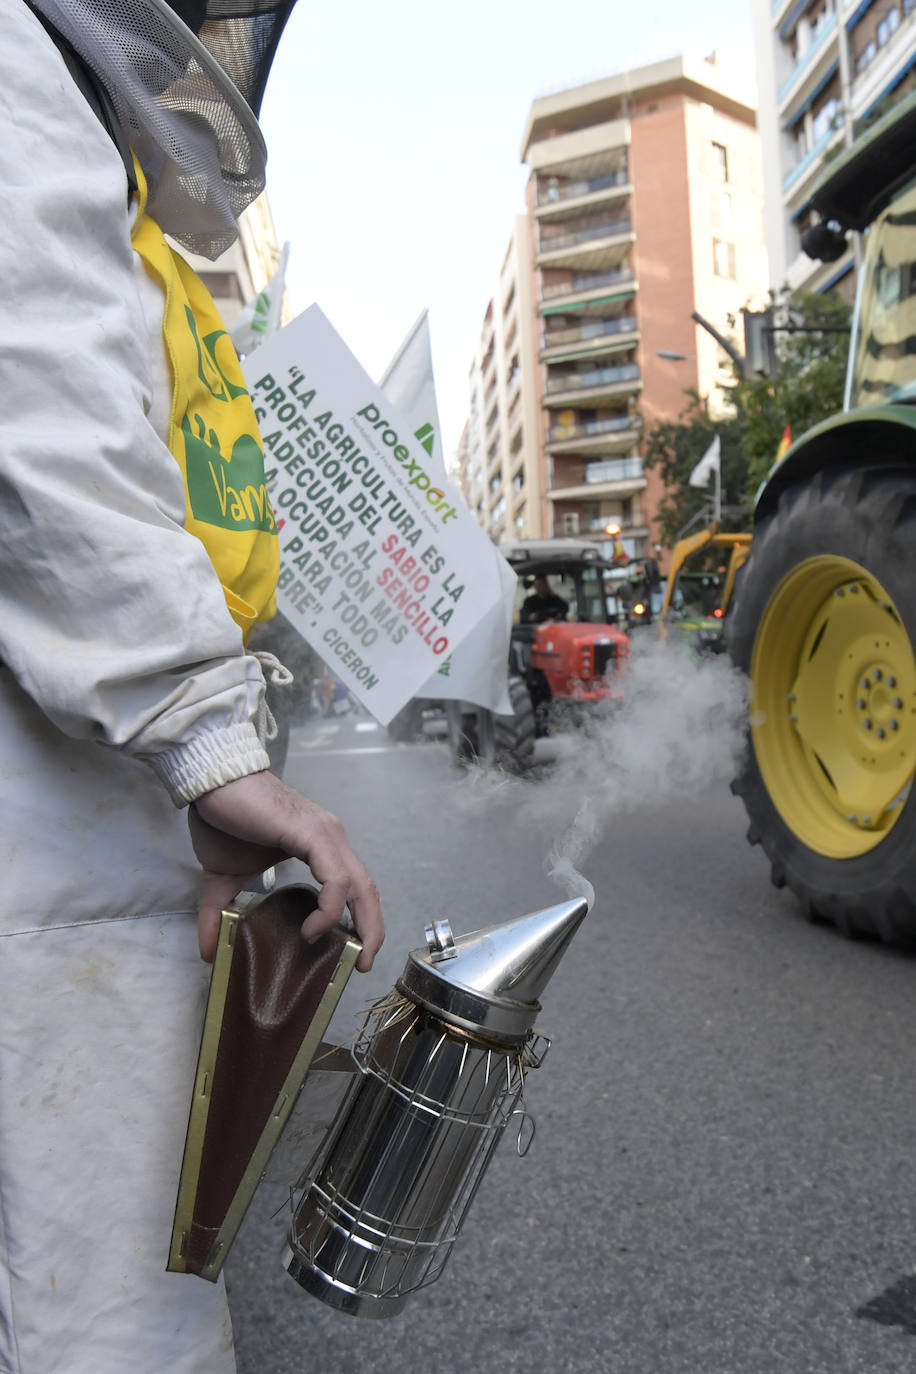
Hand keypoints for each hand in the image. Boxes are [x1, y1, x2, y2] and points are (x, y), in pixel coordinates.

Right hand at [188, 771, 383, 972]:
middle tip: (362, 964)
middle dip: (373, 930)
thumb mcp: (223, 878)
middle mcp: (331, 840)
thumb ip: (219, 913)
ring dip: (363, 924)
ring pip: (361, 886)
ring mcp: (326, 836)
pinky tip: (312, 929)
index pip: (354, 888)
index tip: (352, 953)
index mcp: (320, 848)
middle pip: (367, 891)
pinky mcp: (313, 834)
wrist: (212, 784)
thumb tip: (208, 952)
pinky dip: (331, 908)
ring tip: (345, 954)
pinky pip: (336, 878)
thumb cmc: (224, 820)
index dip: (360, 921)